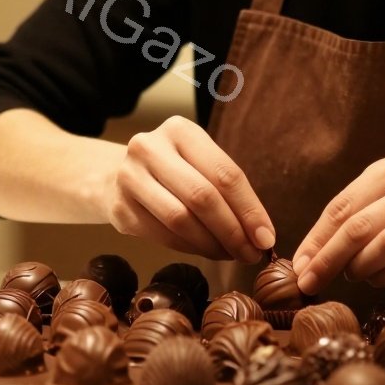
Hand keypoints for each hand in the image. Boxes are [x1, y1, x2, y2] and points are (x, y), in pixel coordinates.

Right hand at [94, 116, 275, 261]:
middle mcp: (150, 147)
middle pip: (203, 197)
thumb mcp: (200, 163)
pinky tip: (205, 251)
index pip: (225, 173)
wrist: (117, 176)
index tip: (266, 238)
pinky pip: (163, 236)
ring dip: (212, 245)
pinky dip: (190, 248)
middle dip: (233, 232)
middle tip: (251, 254)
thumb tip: (262, 236)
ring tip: (230, 255)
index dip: (250, 210)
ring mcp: (129, 177)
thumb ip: (229, 190)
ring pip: (181, 220)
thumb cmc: (174, 171)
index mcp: (180, 130)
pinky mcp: (119, 209)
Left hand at [292, 154, 384, 294]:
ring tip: (352, 274)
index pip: (344, 205)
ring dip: (360, 268)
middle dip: (329, 258)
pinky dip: (383, 279)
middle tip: (310, 282)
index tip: (299, 265)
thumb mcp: (378, 203)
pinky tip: (378, 277)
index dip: (316, 238)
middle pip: (361, 226)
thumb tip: (304, 262)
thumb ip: (344, 223)